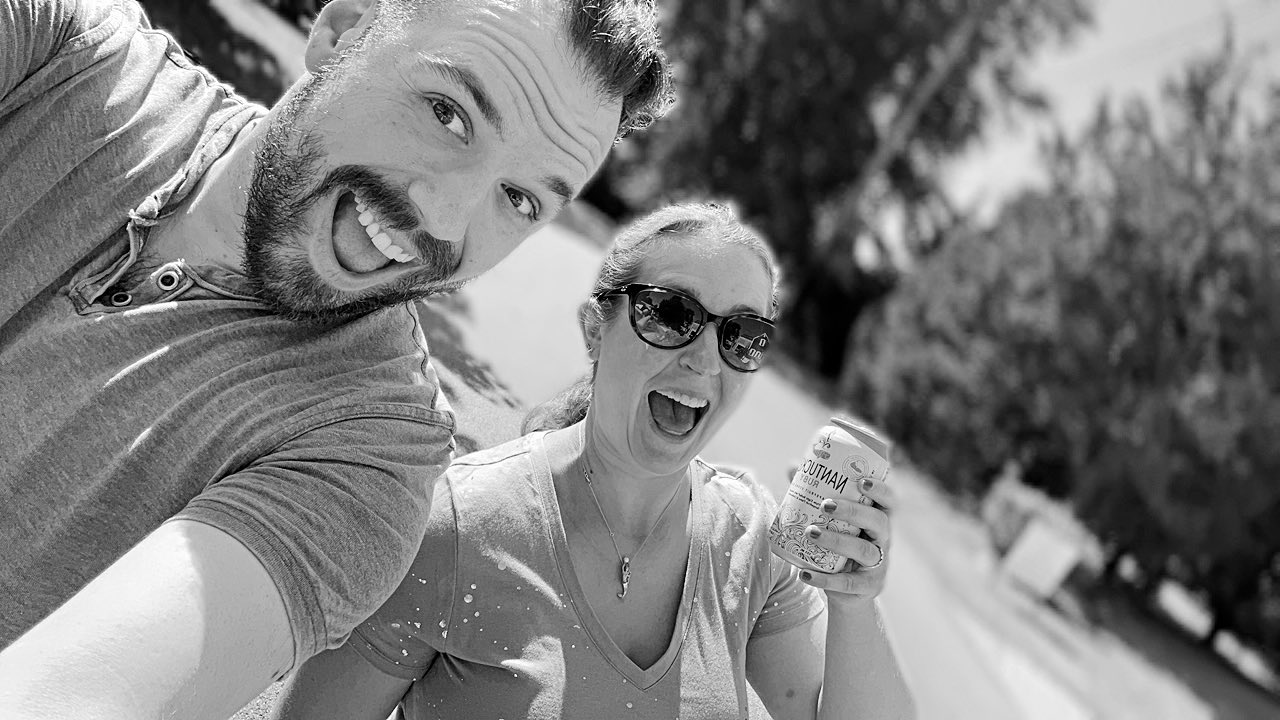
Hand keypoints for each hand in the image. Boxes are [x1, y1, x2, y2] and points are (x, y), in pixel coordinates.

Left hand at [797, 474, 894, 604]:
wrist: (847, 593)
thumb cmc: (839, 547)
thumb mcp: (833, 523)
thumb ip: (816, 495)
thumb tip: (793, 466)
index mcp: (877, 520)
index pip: (890, 501)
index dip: (881, 490)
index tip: (862, 481)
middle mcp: (883, 541)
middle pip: (879, 522)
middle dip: (854, 511)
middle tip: (826, 505)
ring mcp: (878, 566)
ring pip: (864, 551)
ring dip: (836, 540)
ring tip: (810, 532)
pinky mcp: (866, 587)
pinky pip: (847, 583)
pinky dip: (825, 579)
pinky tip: (804, 573)